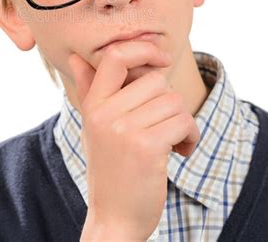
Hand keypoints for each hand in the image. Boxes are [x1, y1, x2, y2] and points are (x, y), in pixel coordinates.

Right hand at [68, 41, 199, 240]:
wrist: (114, 218)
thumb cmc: (109, 167)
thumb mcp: (94, 126)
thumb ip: (88, 88)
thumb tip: (77, 58)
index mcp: (93, 104)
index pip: (115, 57)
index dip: (143, 48)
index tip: (162, 57)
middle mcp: (104, 113)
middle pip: (156, 80)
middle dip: (169, 101)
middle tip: (165, 123)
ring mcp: (124, 129)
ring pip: (173, 101)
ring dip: (182, 121)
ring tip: (173, 140)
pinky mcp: (147, 147)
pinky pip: (184, 121)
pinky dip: (190, 136)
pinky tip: (181, 151)